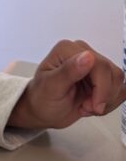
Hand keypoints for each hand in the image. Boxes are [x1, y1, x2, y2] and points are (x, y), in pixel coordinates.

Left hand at [7, 40, 125, 129]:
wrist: (42, 110)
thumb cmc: (41, 98)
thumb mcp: (51, 87)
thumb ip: (68, 71)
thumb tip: (88, 56)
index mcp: (68, 50)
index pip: (99, 64)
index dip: (101, 88)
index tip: (93, 105)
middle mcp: (82, 53)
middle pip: (112, 73)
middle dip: (102, 96)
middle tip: (86, 107)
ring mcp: (93, 65)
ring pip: (118, 81)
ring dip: (106, 100)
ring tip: (87, 106)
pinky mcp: (101, 78)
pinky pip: (119, 88)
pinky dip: (110, 102)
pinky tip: (93, 105)